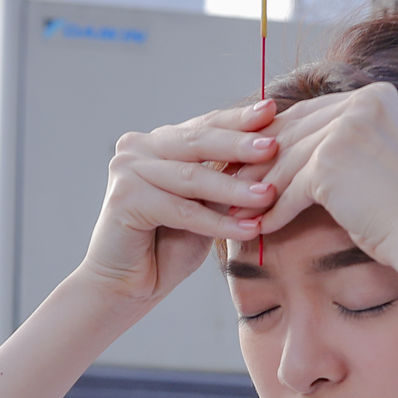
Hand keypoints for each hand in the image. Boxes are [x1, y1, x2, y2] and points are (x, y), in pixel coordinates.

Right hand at [73, 101, 281, 304]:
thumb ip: (225, 180)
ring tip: (268, 196)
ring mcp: (127, 170)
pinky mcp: (123, 198)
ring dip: (233, 188)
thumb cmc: (167, 247)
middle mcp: (138, 149)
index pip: (205, 126)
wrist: (126, 287)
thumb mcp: (206, 206)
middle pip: (197, 142)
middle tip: (274, 145)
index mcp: (159, 143)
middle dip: (239, 144)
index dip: (239, 120)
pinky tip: (247, 229)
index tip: (272, 110)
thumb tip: (270, 154)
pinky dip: (216, 222)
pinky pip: (181, 210)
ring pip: (192, 177)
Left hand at [255, 83, 397, 262]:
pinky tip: (262, 227)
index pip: (314, 113)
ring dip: (261, 189)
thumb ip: (347, 139)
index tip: (257, 158)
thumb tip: (299, 146)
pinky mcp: (330, 163)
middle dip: (263, 162)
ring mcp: (346, 130)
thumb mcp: (381, 155)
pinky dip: (275, 211)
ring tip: (241, 209)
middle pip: (296, 133)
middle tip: (236, 182)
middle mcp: (362, 103)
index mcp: (377, 95)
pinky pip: (291, 190)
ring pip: (289, 162)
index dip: (282, 137)